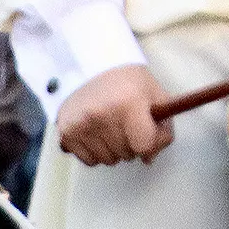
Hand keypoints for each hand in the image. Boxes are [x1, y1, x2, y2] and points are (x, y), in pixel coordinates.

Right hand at [57, 64, 172, 166]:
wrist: (90, 67)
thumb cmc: (128, 81)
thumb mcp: (154, 94)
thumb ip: (163, 126)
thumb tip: (149, 158)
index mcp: (129, 104)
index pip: (144, 145)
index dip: (151, 144)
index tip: (148, 134)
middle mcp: (103, 116)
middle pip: (127, 154)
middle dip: (133, 144)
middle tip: (129, 125)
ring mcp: (82, 126)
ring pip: (108, 160)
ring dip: (114, 150)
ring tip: (113, 128)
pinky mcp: (66, 133)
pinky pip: (89, 161)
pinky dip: (96, 153)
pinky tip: (98, 134)